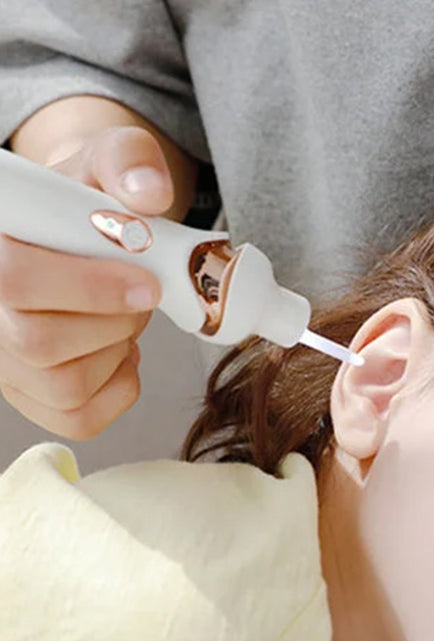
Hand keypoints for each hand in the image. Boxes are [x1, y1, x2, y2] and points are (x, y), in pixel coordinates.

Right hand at [0, 126, 169, 437]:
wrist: (83, 232)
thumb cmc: (89, 200)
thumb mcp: (106, 160)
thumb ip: (126, 161)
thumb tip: (149, 193)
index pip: (13, 281)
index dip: (88, 288)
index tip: (146, 284)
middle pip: (38, 343)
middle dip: (113, 320)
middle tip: (141, 293)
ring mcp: (1, 363)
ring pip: (64, 386)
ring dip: (118, 350)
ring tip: (125, 315)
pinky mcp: (30, 397)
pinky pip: (81, 417)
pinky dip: (120, 385)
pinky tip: (119, 348)